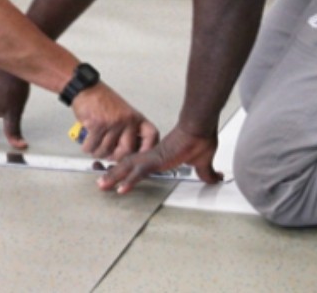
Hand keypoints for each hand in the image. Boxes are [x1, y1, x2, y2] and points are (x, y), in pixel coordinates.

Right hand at [71, 83, 158, 161]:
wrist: (86, 88)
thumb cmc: (103, 100)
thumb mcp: (123, 113)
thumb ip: (128, 130)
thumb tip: (127, 152)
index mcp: (136, 117)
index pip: (151, 135)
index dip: (148, 149)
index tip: (140, 157)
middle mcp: (127, 120)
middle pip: (127, 151)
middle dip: (115, 157)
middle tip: (108, 156)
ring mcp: (113, 123)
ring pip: (106, 151)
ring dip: (98, 153)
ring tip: (95, 148)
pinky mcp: (97, 125)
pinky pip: (92, 146)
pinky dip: (87, 148)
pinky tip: (87, 143)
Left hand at [97, 124, 221, 193]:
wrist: (200, 127)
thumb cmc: (201, 139)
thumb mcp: (203, 163)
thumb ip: (206, 172)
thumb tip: (215, 178)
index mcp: (159, 157)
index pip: (138, 166)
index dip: (126, 171)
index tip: (116, 178)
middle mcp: (152, 156)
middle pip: (127, 166)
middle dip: (112, 175)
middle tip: (101, 183)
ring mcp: (152, 157)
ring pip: (127, 168)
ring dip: (114, 177)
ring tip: (102, 186)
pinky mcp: (156, 159)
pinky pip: (139, 172)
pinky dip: (129, 181)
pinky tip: (121, 189)